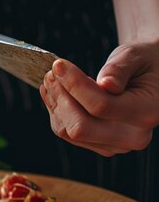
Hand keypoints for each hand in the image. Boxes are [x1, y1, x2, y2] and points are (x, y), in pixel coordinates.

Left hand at [39, 41, 158, 155]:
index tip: (59, 65)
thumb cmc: (141, 63)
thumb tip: (106, 84)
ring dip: (55, 103)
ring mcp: (114, 144)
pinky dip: (56, 110)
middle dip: (61, 97)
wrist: (148, 78)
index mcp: (147, 113)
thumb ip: (119, 69)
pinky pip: (67, 131)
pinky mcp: (98, 144)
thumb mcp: (134, 57)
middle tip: (51, 72)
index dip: (75, 85)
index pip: (101, 106)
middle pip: (81, 127)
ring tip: (51, 78)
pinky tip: (54, 91)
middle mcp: (133, 136)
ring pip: (69, 130)